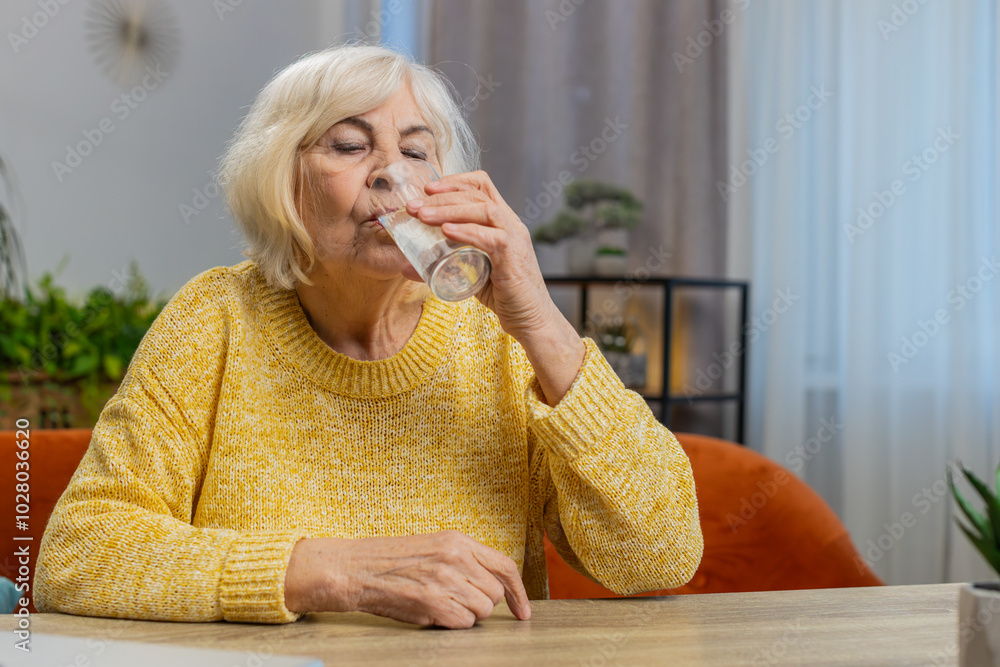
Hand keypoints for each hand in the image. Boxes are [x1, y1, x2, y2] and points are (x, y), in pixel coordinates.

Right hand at [284, 530, 530, 627]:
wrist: (357, 568)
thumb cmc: (393, 561)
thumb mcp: (435, 547)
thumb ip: (466, 561)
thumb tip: (494, 585)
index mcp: (459, 541)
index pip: (505, 566)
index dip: (519, 592)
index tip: (524, 611)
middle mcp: (456, 557)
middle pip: (495, 594)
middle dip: (482, 604)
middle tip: (457, 601)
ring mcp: (446, 580)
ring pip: (482, 612)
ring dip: (466, 615)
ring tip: (440, 603)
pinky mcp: (434, 602)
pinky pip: (463, 624)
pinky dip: (452, 624)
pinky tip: (432, 613)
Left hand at [404, 170, 557, 343]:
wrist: (531, 320)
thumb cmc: (503, 296)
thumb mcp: (471, 273)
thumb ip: (445, 264)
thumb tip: (407, 265)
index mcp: (502, 222)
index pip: (482, 185)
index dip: (454, 181)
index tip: (428, 189)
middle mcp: (511, 224)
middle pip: (478, 194)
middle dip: (442, 196)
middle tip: (414, 207)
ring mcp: (515, 239)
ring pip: (484, 210)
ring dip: (449, 210)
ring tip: (422, 217)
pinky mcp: (513, 259)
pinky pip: (490, 237)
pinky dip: (466, 232)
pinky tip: (446, 232)